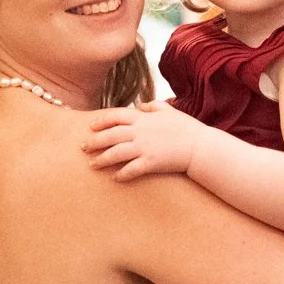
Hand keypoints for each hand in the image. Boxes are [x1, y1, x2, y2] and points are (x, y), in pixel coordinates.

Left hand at [82, 99, 206, 180]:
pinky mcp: (150, 163)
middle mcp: (140, 132)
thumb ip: (154, 106)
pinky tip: (115, 178)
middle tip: (83, 148)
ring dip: (102, 160)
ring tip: (92, 165)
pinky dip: (121, 174)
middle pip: (110, 136)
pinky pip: (131, 169)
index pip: (116, 116)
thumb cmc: (187, 128)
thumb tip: (141, 105)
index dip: (101, 121)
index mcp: (143, 119)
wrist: (200, 146)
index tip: (91, 127)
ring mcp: (144, 148)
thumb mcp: (170, 110)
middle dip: (94, 142)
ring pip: (116, 153)